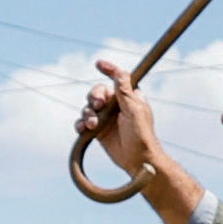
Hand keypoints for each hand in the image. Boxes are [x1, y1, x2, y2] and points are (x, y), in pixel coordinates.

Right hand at [73, 60, 163, 176]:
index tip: (98, 64)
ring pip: (88, 107)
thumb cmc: (141, 135)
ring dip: (87, 113)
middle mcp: (116, 105)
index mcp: (129, 96)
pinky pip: (83, 122)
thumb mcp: (134, 111)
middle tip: (98, 104)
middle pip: (98, 92)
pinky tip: (83, 129)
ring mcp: (106, 117)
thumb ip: (125, 92)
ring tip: (92, 124)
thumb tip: (120, 73)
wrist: (137, 160)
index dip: (109, 69)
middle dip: (94, 96)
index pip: (117, 78)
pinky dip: (81, 124)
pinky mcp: (98, 130)